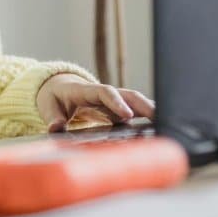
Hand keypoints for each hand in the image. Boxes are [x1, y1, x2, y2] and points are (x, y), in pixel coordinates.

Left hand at [36, 73, 155, 131]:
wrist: (59, 88)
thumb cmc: (55, 98)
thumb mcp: (48, 106)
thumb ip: (52, 117)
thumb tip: (56, 128)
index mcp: (85, 90)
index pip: (104, 92)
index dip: (116, 102)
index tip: (127, 115)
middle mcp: (104, 93)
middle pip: (127, 94)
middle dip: (142, 104)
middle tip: (157, 117)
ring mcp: (114, 100)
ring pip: (136, 101)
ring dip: (151, 110)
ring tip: (169, 122)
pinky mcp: (119, 108)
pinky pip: (136, 110)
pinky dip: (150, 117)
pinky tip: (164, 126)